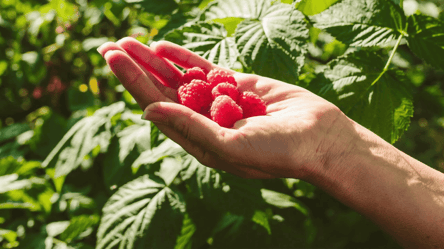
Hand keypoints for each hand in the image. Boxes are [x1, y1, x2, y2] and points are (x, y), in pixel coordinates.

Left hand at [98, 37, 351, 179]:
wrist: (318, 139)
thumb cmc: (277, 151)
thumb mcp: (229, 146)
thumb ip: (190, 128)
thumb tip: (148, 110)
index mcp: (197, 140)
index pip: (157, 107)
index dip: (134, 83)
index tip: (113, 60)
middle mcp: (203, 121)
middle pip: (162, 91)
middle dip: (136, 69)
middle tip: (110, 47)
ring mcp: (219, 102)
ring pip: (180, 78)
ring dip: (155, 61)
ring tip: (129, 42)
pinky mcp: (236, 87)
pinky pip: (205, 70)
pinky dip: (184, 59)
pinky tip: (163, 48)